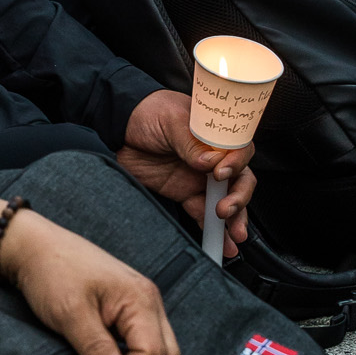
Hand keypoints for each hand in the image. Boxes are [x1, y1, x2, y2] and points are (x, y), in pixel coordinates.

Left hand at [0, 210, 179, 354]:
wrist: (35, 246)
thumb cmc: (51, 272)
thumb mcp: (70, 314)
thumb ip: (96, 350)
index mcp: (140, 299)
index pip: (155, 354)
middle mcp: (149, 299)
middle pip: (167, 354)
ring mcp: (142, 301)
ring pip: (159, 348)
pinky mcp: (130, 305)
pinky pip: (143, 338)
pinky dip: (129, 352)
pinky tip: (104, 351)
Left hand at [115, 90, 254, 256]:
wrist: (115, 126)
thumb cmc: (147, 111)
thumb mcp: (170, 119)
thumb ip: (189, 141)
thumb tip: (208, 162)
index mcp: (215, 133)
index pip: (239, 149)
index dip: (238, 163)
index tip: (222, 173)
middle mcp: (213, 156)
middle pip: (239, 179)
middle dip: (239, 197)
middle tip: (226, 210)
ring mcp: (199, 176)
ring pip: (226, 200)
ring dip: (234, 218)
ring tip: (234, 235)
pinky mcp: (185, 193)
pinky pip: (203, 213)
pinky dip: (212, 229)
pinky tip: (221, 243)